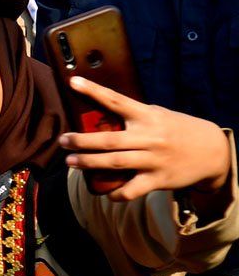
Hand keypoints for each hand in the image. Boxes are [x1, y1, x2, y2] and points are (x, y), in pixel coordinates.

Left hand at [59, 76, 231, 201]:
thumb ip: (134, 115)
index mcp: (147, 116)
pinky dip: (116, 193)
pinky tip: (104, 192)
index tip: (73, 82)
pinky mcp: (158, 180)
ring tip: (70, 161)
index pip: (116, 100)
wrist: (214, 151)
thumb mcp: (158, 115)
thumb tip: (101, 110)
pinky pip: (131, 189)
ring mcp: (153, 160)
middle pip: (108, 139)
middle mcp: (149, 137)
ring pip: (114, 163)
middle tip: (62, 140)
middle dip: (80, 141)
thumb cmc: (178, 130)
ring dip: (88, 163)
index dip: (93, 91)